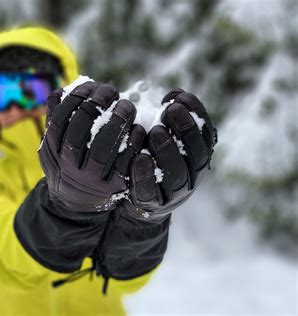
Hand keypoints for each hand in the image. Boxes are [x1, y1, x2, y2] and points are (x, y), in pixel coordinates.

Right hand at [39, 81, 136, 211]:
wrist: (78, 203)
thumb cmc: (70, 162)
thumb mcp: (56, 145)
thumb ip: (57, 120)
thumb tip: (61, 92)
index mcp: (52, 152)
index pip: (59, 121)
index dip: (75, 99)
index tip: (90, 85)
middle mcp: (67, 168)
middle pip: (78, 134)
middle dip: (95, 106)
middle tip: (111, 90)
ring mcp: (90, 180)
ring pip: (101, 149)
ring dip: (115, 123)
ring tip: (126, 105)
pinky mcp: (113, 188)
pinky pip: (124, 163)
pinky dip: (132, 143)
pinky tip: (137, 128)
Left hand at [126, 88, 216, 220]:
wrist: (137, 198)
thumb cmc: (152, 157)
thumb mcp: (163, 136)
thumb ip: (170, 120)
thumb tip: (174, 95)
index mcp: (197, 156)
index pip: (206, 135)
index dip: (197, 114)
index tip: (181, 97)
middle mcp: (191, 175)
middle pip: (196, 154)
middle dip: (186, 129)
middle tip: (171, 109)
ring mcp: (173, 192)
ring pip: (176, 174)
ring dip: (167, 151)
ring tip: (156, 131)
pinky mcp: (152, 204)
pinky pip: (150, 192)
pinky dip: (145, 176)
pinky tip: (139, 159)